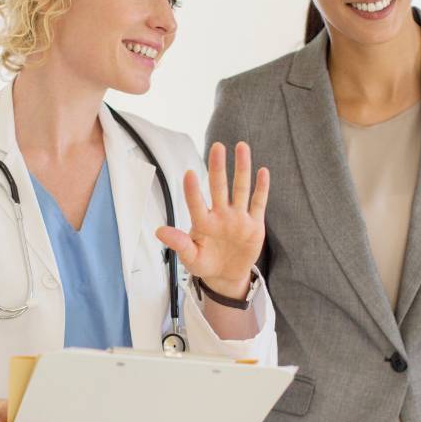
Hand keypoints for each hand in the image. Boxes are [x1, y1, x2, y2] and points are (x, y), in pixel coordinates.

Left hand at [155, 142, 269, 299]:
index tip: (189, 173)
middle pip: (219, 187)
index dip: (192, 190)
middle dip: (218, 167)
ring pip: (241, 189)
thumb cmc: (205, 264)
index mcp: (203, 223)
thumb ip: (179, 244)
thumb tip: (158, 231)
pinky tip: (262, 171)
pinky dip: (261, 188)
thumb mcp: (191, 258)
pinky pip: (258, 203)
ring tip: (241, 146)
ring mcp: (238, 217)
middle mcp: (220, 215)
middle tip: (216, 147)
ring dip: (242, 168)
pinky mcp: (254, 224)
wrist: (227, 275)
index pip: (196, 204)